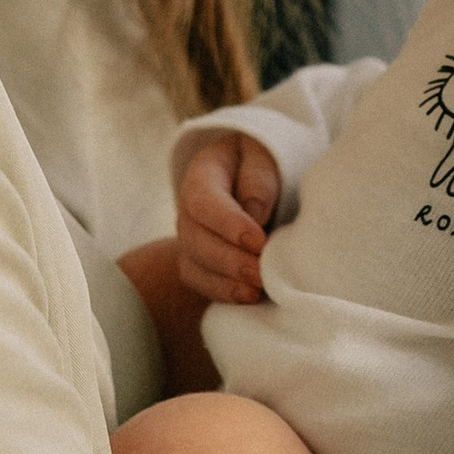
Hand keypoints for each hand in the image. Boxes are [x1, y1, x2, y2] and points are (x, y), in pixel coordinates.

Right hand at [176, 133, 281, 306]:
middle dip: (228, 259)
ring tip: (255, 291)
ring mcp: (190, 237)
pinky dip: (222, 293)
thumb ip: (259, 179)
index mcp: (203, 173)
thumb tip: (254, 213)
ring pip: (194, 265)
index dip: (228, 224)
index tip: (258, 241)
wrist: (254, 178)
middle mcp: (188, 208)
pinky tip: (248, 298)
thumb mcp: (265, 155)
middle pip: (195, 238)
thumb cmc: (262, 164)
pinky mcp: (199, 261)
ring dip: (225, 282)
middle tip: (259, 272)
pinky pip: (200, 282)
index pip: (203, 200)